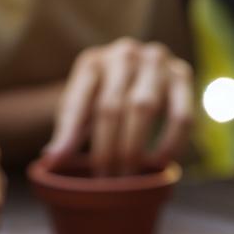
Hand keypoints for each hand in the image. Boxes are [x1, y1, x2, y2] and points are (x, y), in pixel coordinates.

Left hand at [43, 38, 192, 175]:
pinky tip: (162, 163)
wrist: (138, 71)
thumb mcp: (80, 109)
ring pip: (145, 107)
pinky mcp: (182, 74)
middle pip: (112, 106)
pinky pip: (181, 114)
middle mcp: (124, 54)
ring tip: (130, 176)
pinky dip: (172, 143)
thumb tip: (51, 159)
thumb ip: (68, 131)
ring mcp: (156, 60)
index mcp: (92, 62)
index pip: (78, 101)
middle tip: (106, 179)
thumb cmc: (102, 97)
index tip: (62, 164)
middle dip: (108, 148)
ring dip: (137, 147)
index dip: (70, 136)